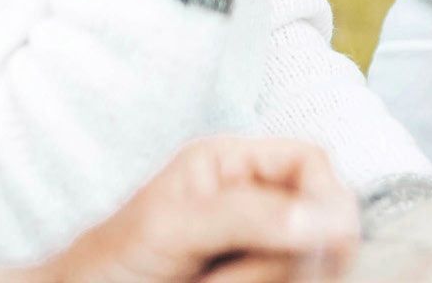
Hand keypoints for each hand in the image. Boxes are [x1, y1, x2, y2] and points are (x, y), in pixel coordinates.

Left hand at [0, 137, 358, 282]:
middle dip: (287, 254)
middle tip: (228, 275)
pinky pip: (296, 281)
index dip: (325, 195)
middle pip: (321, 217)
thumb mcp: (171, 228)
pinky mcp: (259, 277)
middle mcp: (254, 202)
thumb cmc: (104, 267)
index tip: (327, 236)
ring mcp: (258, 248)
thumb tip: (323, 218)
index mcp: (232, 166)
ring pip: (313, 262)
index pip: (311, 162)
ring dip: (271, 280)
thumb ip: (246, 215)